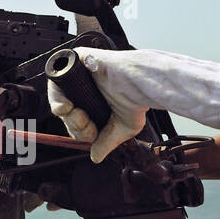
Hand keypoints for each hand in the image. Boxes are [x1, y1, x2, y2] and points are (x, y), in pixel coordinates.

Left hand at [46, 48, 219, 162]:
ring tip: (88, 118)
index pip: (75, 113)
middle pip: (65, 106)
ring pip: (60, 94)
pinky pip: (60, 76)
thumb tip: (96, 158)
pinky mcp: (85, 60)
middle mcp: (88, 83)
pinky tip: (72, 104)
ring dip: (70, 112)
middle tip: (88, 129)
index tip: (85, 136)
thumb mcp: (124, 126)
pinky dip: (62, 93)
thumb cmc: (148, 97)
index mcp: (96, 96)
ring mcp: (85, 71)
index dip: (74, 127)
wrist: (159, 79)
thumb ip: (109, 142)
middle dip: (74, 123)